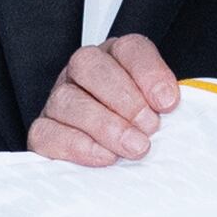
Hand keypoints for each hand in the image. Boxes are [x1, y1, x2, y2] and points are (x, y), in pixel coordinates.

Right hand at [29, 35, 182, 166]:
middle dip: (124, 98)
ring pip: (67, 99)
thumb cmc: (140, 132)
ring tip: (134, 148)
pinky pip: (47, 132)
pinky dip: (78, 146)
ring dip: (105, 125)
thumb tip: (173, 110)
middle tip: (149, 127)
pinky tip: (104, 158)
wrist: (112, 167)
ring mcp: (58, 100)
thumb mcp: (159, 113)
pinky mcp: (42, 132)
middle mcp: (82, 73)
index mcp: (116, 59)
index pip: (129, 49)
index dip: (149, 73)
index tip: (167, 103)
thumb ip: (166, 105)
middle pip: (89, 65)